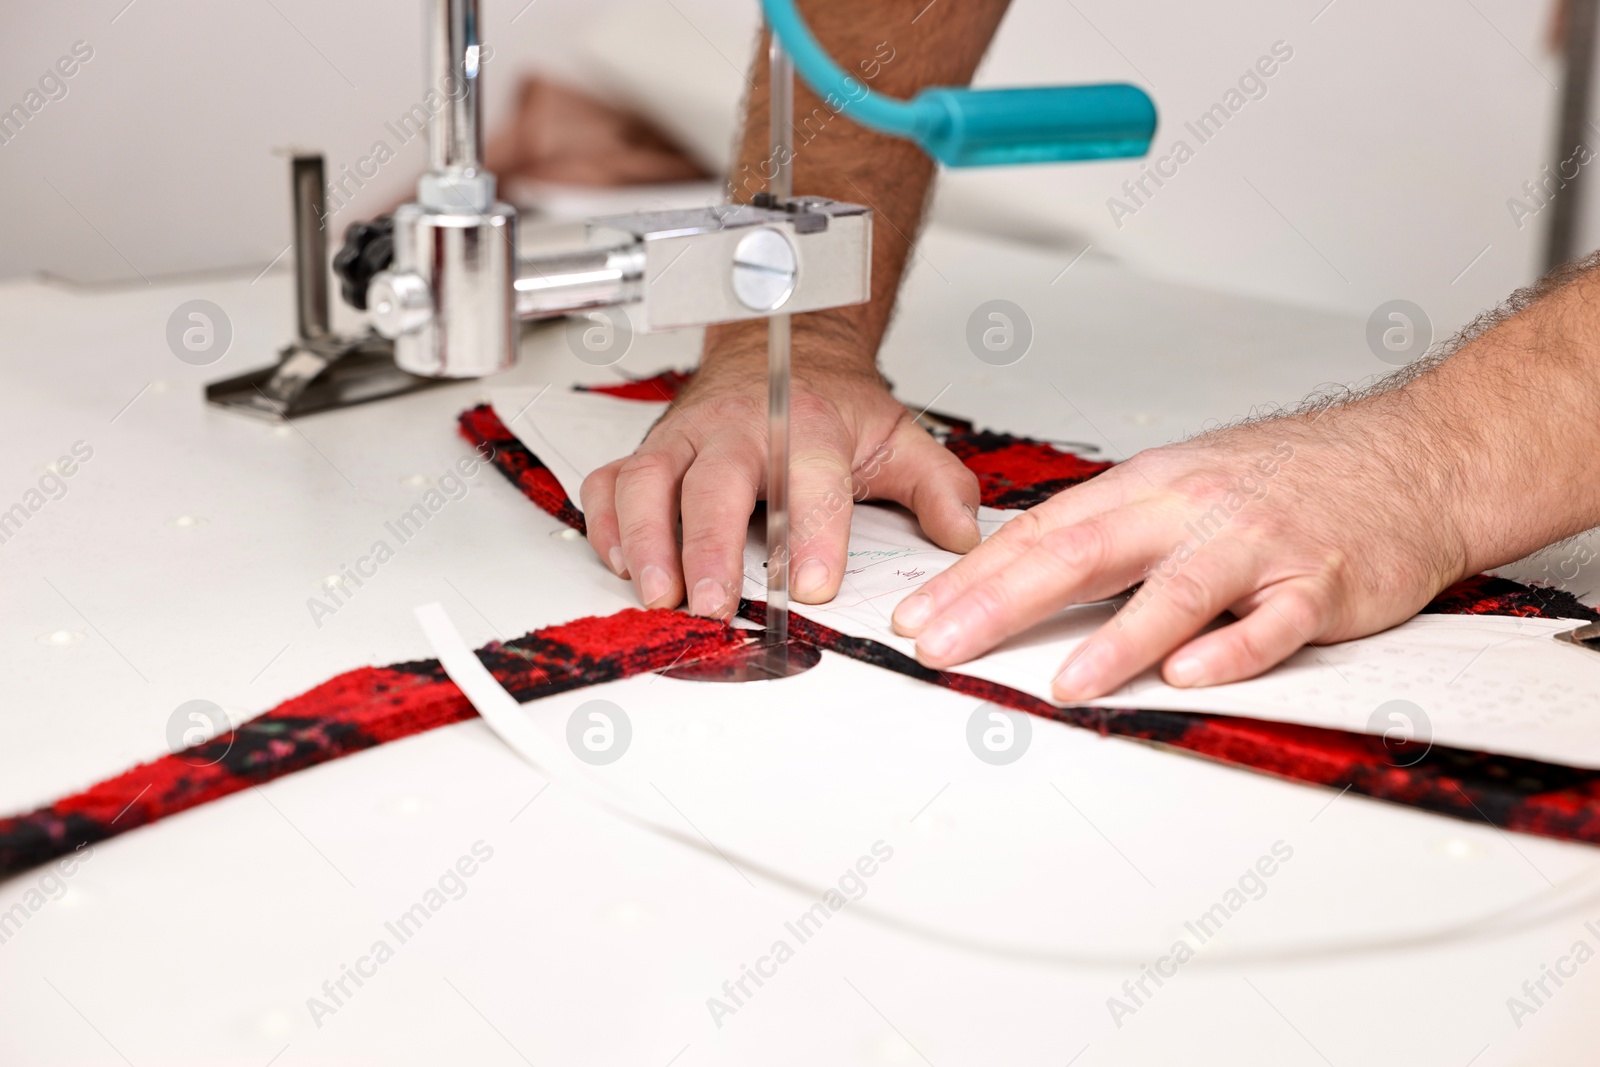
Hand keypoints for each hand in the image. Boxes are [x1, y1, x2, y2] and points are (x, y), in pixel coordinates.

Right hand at [581, 353, 981, 618]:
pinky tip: (620, 563)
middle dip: (709, 546)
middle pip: (714, 483)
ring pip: (648, 481)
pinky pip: (612, 483)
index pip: (811, 479)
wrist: (779, 345)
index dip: (811, 534)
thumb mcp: (897, 436)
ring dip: (647, 541)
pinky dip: (607, 523)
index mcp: (805, 424)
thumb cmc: (829, 402)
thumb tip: (963, 535)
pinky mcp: (652, 451)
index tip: (811, 585)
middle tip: (714, 603)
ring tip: (659, 594)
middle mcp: (738, 428)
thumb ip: (937, 488)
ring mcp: (687, 438)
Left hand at [890, 410, 1469, 699]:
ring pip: (1174, 592)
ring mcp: (1255, 546)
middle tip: (942, 645)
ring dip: (1114, 642)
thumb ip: (1113, 530)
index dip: (972, 576)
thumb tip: (1024, 574)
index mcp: (1149, 486)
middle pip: (1082, 555)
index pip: (1042, 532)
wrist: (1411, 457)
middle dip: (1000, 604)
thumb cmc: (1289, 477)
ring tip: (1062, 682)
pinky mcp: (1319, 584)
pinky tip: (1189, 675)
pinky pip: (1270, 623)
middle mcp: (1192, 509)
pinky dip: (1228, 651)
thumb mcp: (1185, 483)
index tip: (920, 615)